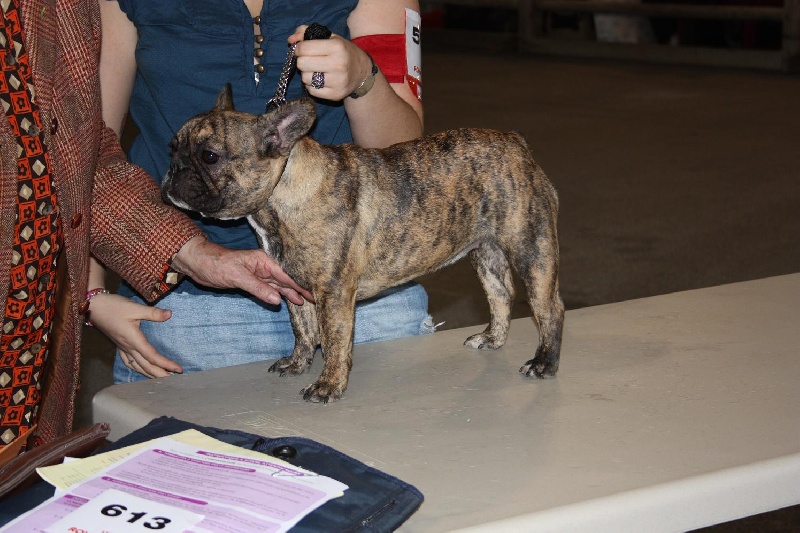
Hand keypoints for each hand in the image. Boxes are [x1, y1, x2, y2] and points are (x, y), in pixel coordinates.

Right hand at [88, 292, 181, 378]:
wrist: (94, 306)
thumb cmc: (113, 306)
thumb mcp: (134, 307)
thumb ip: (152, 313)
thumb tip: (169, 314)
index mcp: (133, 339)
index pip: (152, 356)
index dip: (166, 364)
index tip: (178, 369)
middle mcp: (128, 347)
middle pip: (145, 366)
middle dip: (160, 374)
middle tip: (174, 380)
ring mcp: (122, 347)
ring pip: (137, 366)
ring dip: (149, 374)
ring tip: (161, 379)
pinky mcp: (119, 345)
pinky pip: (129, 362)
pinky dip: (137, 368)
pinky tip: (141, 370)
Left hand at [172, 236, 312, 305]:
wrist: (198, 264)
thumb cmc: (216, 264)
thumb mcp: (237, 277)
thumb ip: (258, 288)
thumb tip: (278, 300)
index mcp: (264, 260)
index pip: (287, 274)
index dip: (301, 283)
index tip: (315, 291)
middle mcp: (265, 267)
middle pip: (287, 279)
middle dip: (301, 288)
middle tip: (317, 298)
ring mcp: (259, 275)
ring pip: (280, 285)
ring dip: (292, 293)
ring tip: (306, 301)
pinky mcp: (252, 282)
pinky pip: (270, 289)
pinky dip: (279, 295)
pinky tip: (288, 300)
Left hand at [289, 25, 372, 101]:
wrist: (362, 73)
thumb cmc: (342, 52)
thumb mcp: (329, 37)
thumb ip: (306, 32)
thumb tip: (290, 40)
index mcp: (336, 47)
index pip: (303, 49)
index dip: (299, 49)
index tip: (303, 50)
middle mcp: (338, 64)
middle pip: (302, 64)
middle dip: (302, 61)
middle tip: (310, 61)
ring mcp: (337, 81)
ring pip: (305, 79)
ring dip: (307, 74)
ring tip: (316, 71)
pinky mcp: (335, 95)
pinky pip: (312, 91)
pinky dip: (312, 86)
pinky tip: (320, 81)